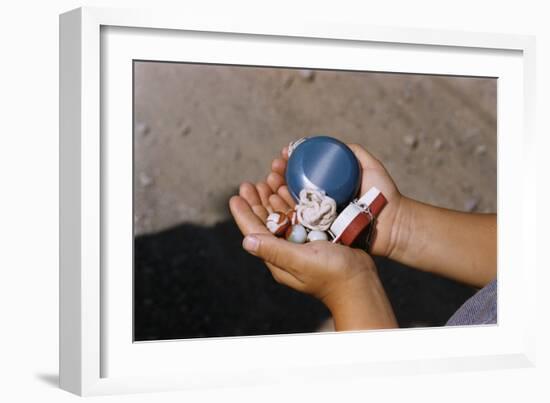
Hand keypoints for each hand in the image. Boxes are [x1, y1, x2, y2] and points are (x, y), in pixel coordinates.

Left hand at [229, 183, 396, 329]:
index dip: (243, 214)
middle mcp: (286, 249)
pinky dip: (291, 201)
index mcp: (278, 257)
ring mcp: (301, 243)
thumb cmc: (332, 274)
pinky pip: (299, 215)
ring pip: (282, 216)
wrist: (361, 282)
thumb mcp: (300, 261)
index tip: (235, 196)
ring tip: (267, 180)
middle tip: (249, 183)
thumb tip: (246, 240)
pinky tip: (288, 189)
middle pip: (266, 221)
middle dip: (257, 201)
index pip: (254, 232)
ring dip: (273, 198)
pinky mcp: (316, 236)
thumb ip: (274, 250)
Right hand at [266, 144, 404, 257]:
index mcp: (327, 189)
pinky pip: (298, 224)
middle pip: (291, 189)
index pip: (301, 174)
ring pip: (290, 205)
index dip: (288, 164)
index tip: (281, 155)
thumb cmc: (384, 195)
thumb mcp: (370, 167)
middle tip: (272, 169)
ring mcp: (319, 221)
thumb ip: (355, 153)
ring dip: (274, 192)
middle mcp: (320, 204)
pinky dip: (283, 213)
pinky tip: (273, 200)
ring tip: (269, 181)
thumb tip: (332, 144)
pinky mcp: (319, 236)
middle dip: (276, 177)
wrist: (393, 224)